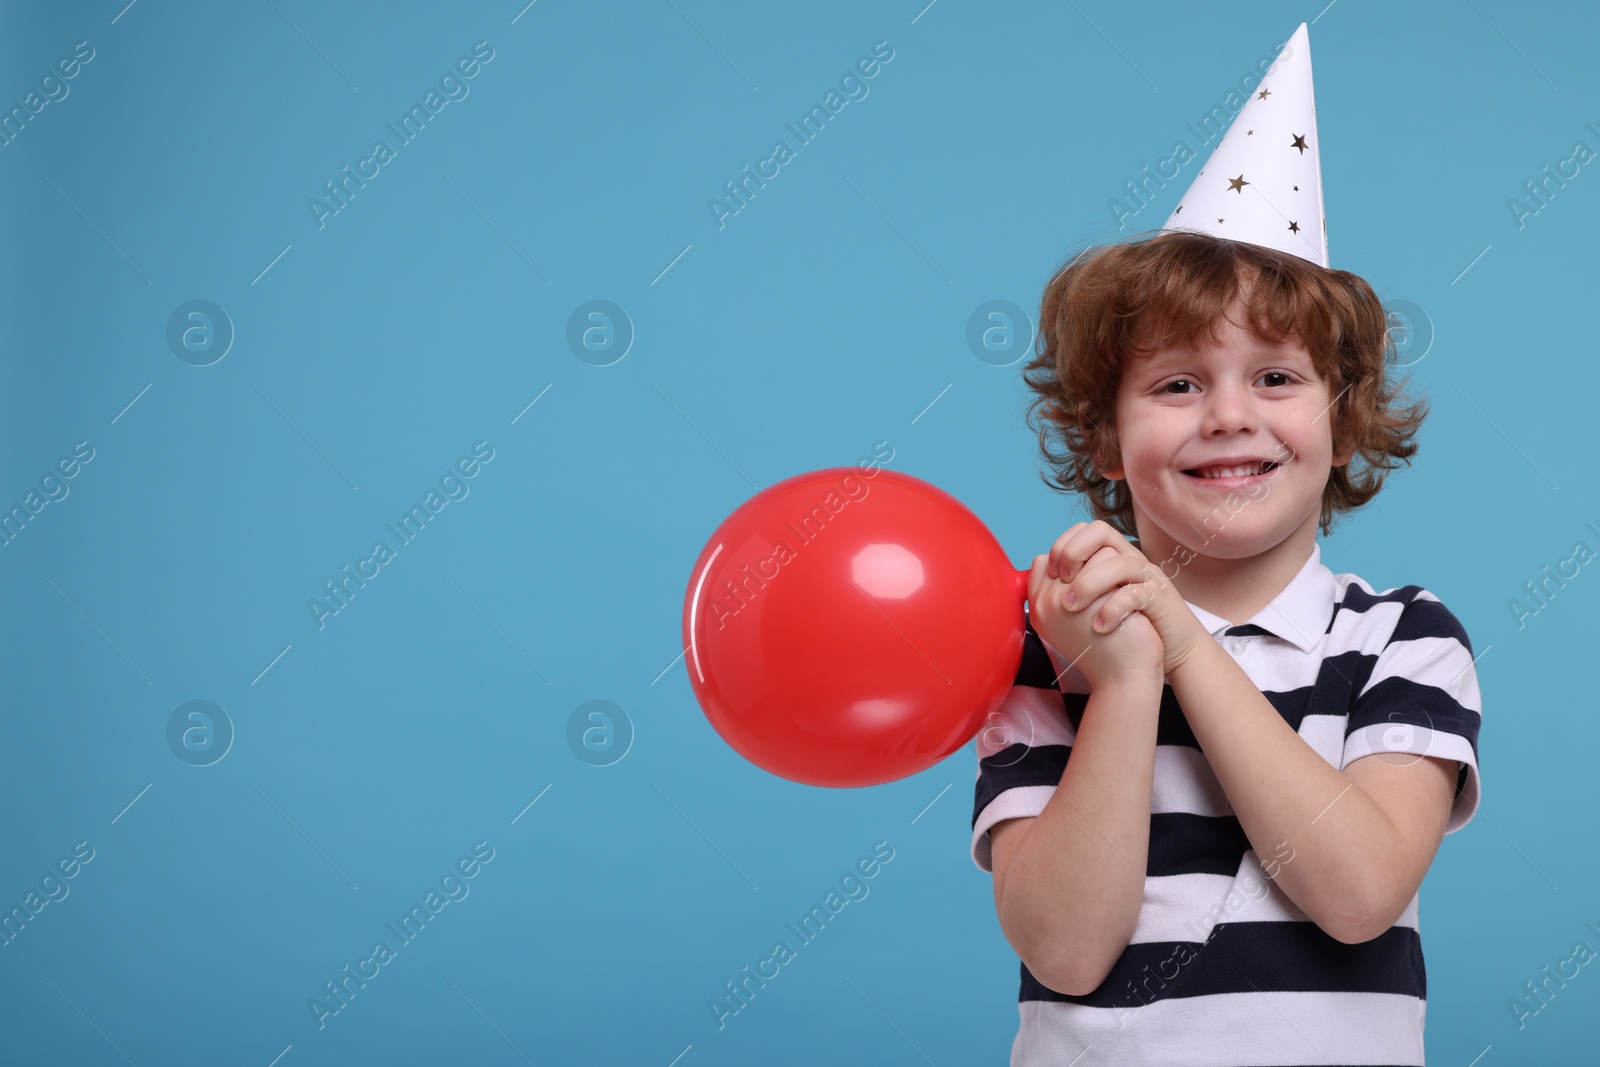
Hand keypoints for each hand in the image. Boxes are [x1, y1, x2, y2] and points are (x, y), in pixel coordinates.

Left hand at [1045, 520, 1207, 677]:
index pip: (1085, 530)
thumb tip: (1041, 573)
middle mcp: (1130, 560)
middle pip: (1101, 532)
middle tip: (1062, 582)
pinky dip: (1114, 609)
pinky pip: (1138, 593)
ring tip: (1072, 607)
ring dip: (1090, 583)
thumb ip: (1072, 585)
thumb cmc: (1128, 628)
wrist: (1172, 649)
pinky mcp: (1161, 600)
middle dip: (1074, 553)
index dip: (1063, 544)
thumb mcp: (1095, 603)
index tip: (1051, 573)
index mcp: (1113, 559)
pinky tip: (1099, 627)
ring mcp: (1147, 578)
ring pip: (1119, 562)